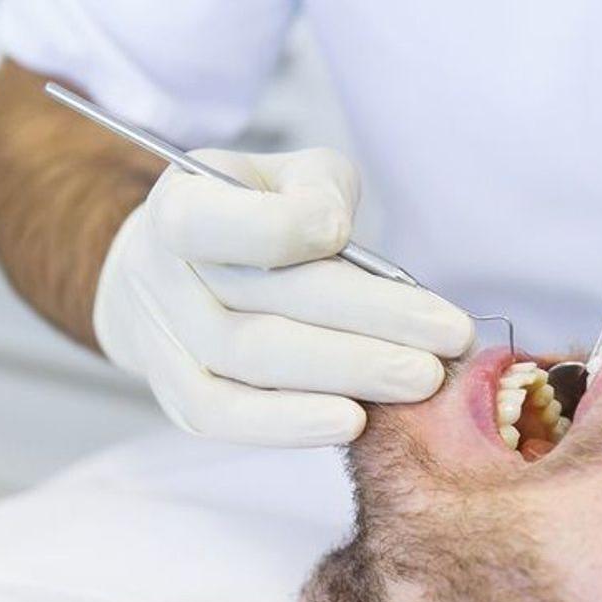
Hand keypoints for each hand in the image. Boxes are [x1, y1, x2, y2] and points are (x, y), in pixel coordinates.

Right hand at [93, 148, 473, 446]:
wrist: (179, 271)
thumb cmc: (252, 214)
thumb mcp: (287, 177)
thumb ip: (317, 193)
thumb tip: (338, 239)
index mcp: (179, 204)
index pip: (219, 222)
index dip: (283, 228)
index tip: (345, 233)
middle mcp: (157, 272)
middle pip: (258, 303)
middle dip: (363, 320)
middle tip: (444, 336)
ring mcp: (162, 340)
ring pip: (251, 364)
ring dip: (345, 373)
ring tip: (420, 378)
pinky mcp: (176, 394)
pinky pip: (227, 418)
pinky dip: (290, 424)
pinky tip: (355, 421)